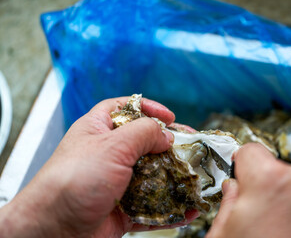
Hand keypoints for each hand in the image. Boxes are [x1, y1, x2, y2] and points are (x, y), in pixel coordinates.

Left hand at [0, 97, 197, 237]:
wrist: (53, 229)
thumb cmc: (74, 179)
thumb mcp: (112, 146)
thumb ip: (143, 134)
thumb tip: (166, 135)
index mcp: (99, 129)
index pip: (126, 108)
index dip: (148, 108)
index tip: (170, 117)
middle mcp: (108, 154)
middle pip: (145, 144)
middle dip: (169, 147)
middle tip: (191, 147)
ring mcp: (116, 182)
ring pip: (151, 176)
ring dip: (174, 179)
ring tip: (195, 179)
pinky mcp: (122, 208)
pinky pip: (151, 207)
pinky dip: (169, 210)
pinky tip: (187, 211)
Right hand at [207, 143, 290, 237]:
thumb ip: (227, 204)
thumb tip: (233, 189)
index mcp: (272, 182)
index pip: (249, 151)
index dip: (240, 166)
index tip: (239, 181)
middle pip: (275, 171)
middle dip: (265, 190)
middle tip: (259, 221)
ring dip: (289, 203)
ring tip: (282, 236)